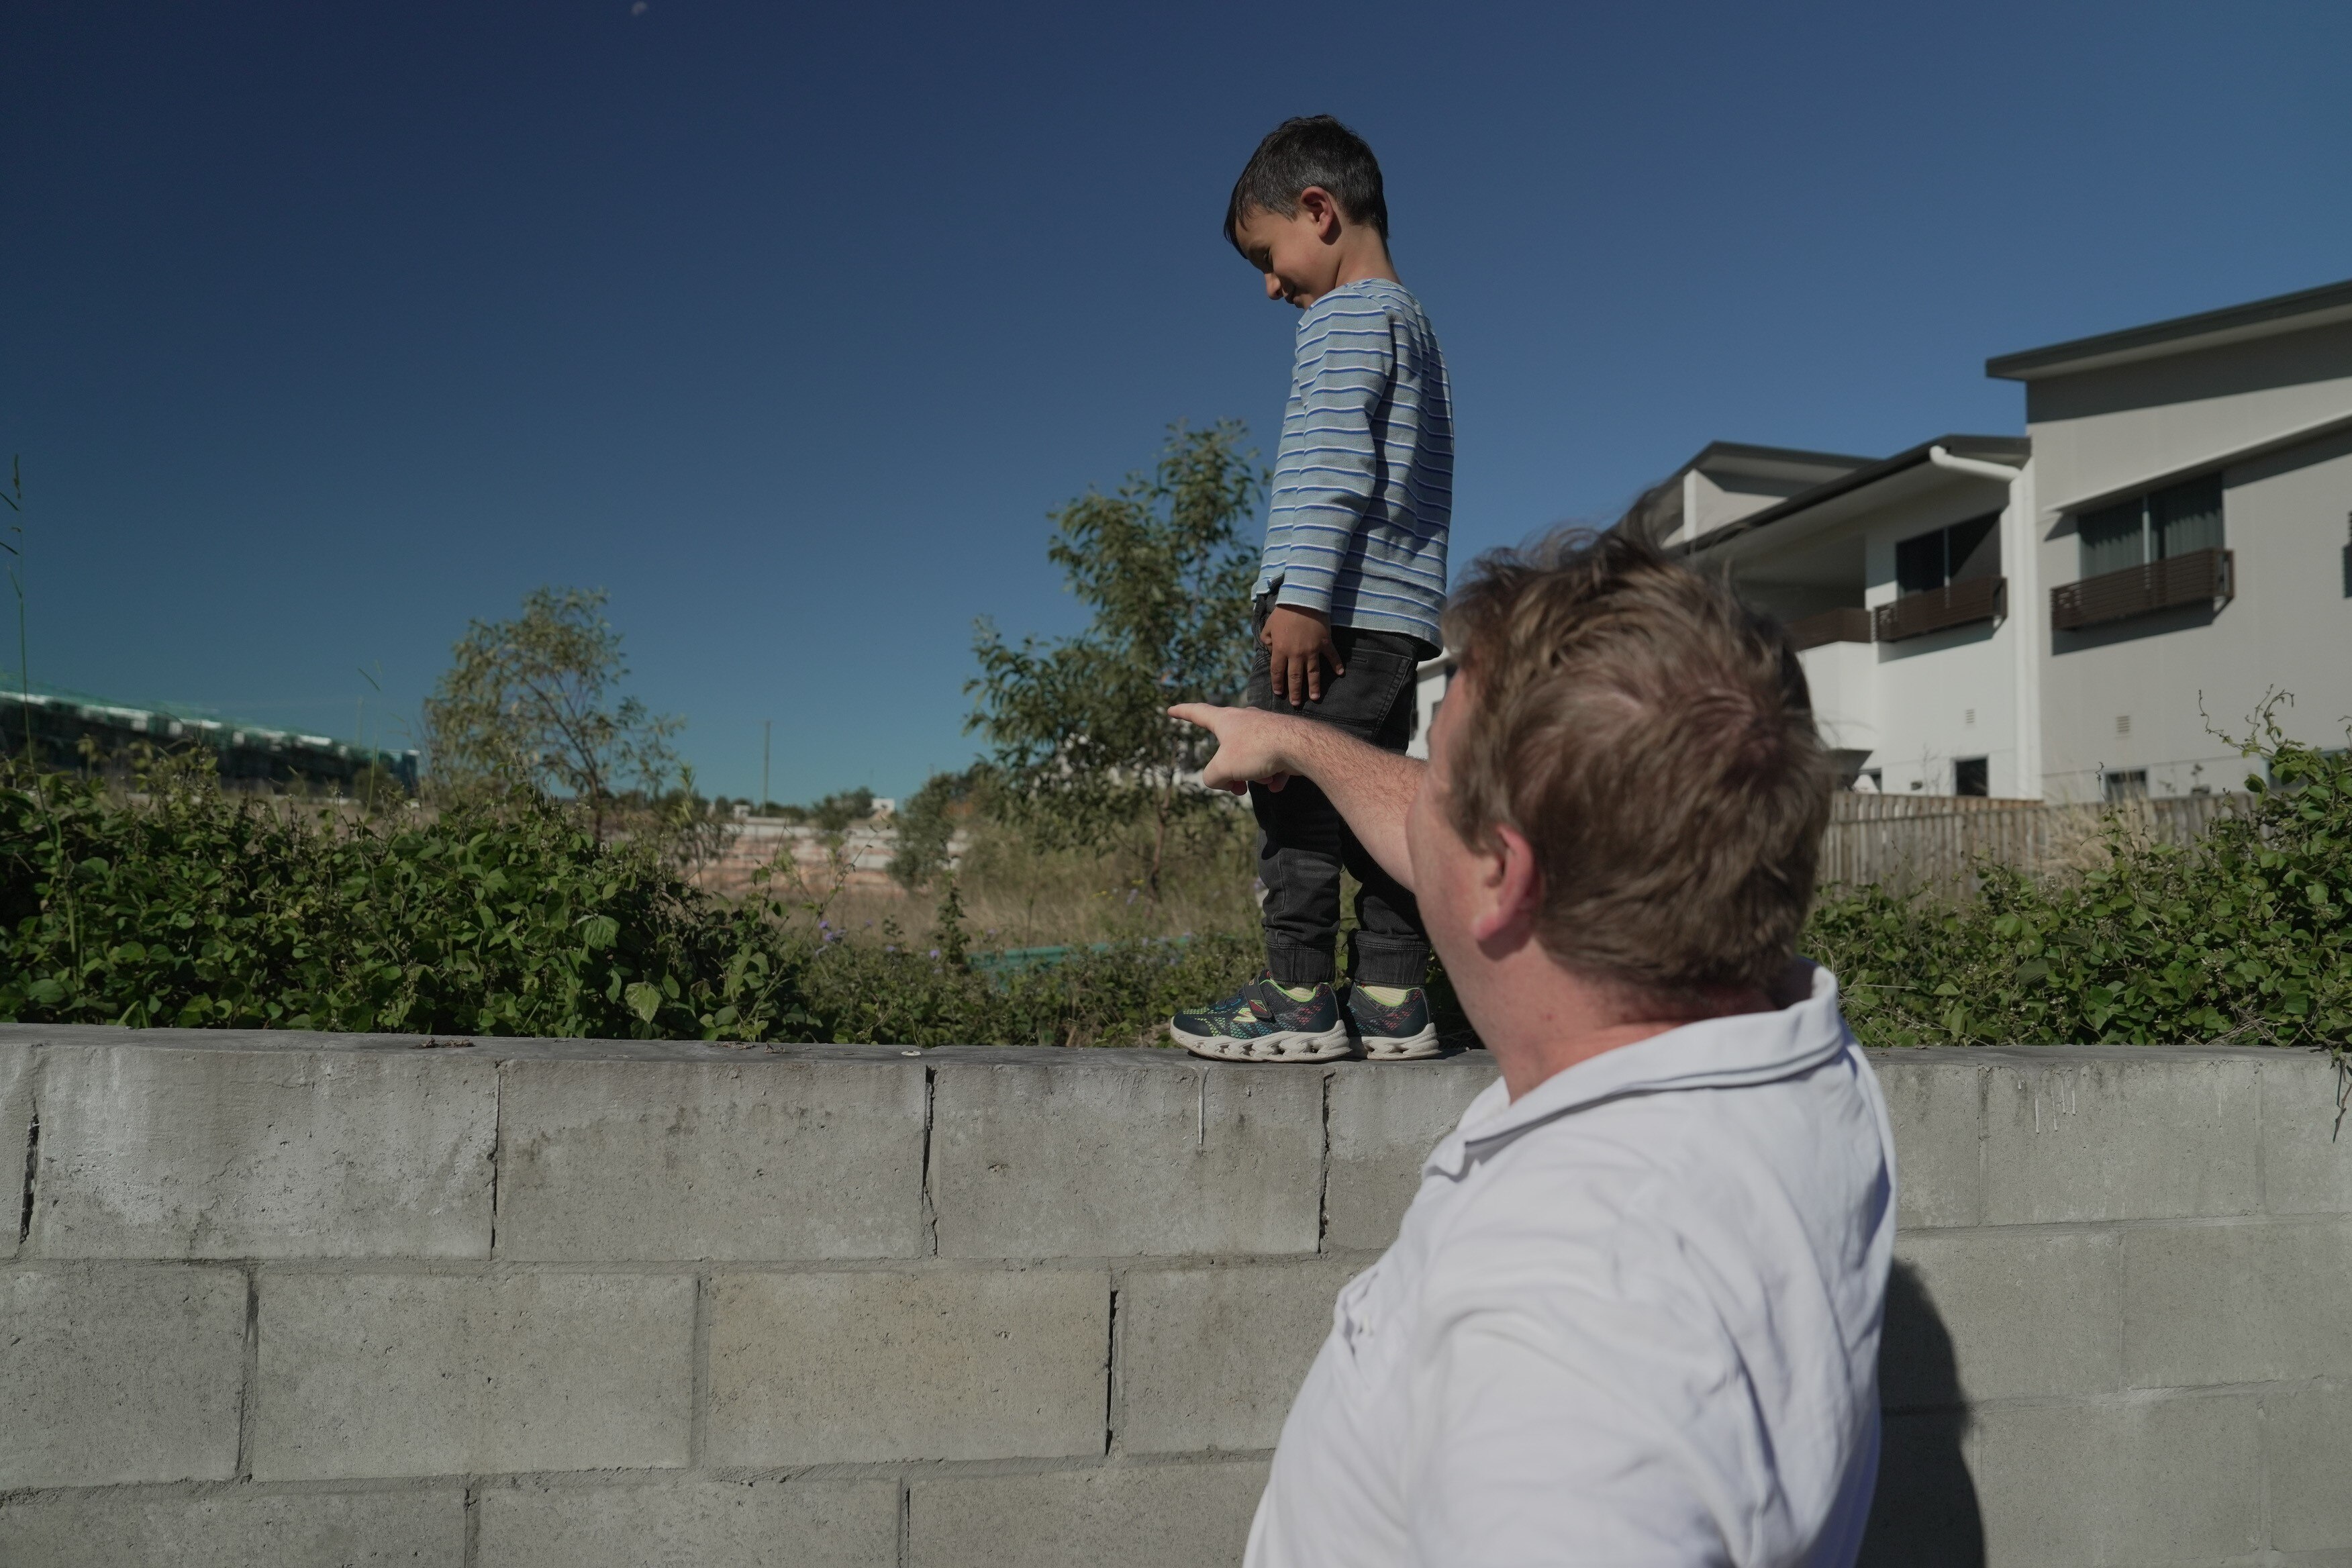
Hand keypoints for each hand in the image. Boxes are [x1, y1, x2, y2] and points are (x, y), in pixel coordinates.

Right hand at [1168, 702, 1301, 793]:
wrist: (1299, 746)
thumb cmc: (1256, 750)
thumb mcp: (1223, 767)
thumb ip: (1212, 776)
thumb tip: (1221, 780)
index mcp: (1225, 720)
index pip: (1197, 712)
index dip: (1182, 712)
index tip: (1171, 710)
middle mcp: (1244, 720)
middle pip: (1226, 747)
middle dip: (1229, 770)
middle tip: (1234, 788)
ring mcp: (1265, 729)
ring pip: (1250, 757)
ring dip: (1252, 775)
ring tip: (1261, 782)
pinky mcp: (1283, 741)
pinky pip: (1270, 762)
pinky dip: (1271, 776)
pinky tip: (1277, 783)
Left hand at [1261, 604, 1342, 706]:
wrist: (1303, 599)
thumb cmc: (1283, 612)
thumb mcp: (1269, 625)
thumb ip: (1267, 639)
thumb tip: (1270, 649)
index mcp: (1280, 650)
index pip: (1278, 672)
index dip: (1278, 684)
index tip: (1279, 693)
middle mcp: (1296, 654)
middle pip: (1295, 678)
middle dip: (1296, 692)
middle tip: (1297, 704)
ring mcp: (1312, 650)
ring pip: (1313, 673)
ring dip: (1314, 687)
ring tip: (1315, 698)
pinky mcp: (1325, 643)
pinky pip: (1332, 656)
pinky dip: (1337, 665)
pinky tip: (1340, 674)